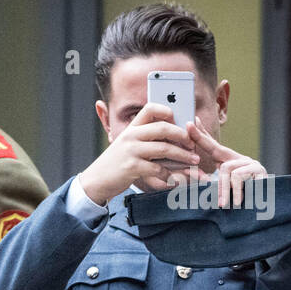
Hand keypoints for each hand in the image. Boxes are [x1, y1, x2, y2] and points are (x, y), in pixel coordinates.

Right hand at [76, 103, 200, 205]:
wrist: (96, 180)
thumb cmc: (116, 163)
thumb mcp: (126, 145)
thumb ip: (144, 138)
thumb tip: (171, 134)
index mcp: (131, 128)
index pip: (150, 108)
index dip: (167, 111)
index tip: (180, 120)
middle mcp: (131, 136)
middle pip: (163, 128)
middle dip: (182, 136)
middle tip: (193, 144)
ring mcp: (131, 151)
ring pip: (164, 148)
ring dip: (183, 155)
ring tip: (194, 160)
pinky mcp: (132, 167)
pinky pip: (158, 168)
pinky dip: (170, 174)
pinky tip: (175, 178)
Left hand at [187, 118, 266, 207]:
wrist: (266, 206)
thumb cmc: (241, 199)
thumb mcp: (221, 190)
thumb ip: (206, 180)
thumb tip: (186, 170)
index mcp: (229, 163)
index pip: (213, 147)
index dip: (202, 135)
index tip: (191, 122)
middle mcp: (239, 159)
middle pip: (216, 148)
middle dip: (200, 138)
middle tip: (189, 126)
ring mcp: (250, 163)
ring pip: (226, 169)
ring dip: (222, 188)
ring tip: (222, 204)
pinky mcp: (259, 170)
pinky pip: (239, 177)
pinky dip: (235, 190)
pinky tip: (238, 201)